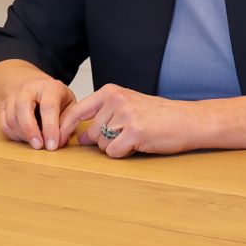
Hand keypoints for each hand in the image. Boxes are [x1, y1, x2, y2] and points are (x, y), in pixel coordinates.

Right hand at [0, 59, 78, 150]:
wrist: (40, 89)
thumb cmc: (58, 101)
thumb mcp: (71, 108)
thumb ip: (68, 124)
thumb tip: (58, 141)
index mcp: (50, 87)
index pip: (48, 106)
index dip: (50, 128)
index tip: (52, 145)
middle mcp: (29, 88)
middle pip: (23, 107)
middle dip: (30, 130)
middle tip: (39, 146)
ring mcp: (14, 96)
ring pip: (11, 117)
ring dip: (22, 135)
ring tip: (35, 143)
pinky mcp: (4, 105)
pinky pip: (4, 124)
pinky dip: (13, 135)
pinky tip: (25, 139)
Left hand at [67, 84, 204, 157]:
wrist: (189, 120)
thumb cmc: (158, 115)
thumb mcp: (127, 106)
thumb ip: (102, 117)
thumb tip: (79, 137)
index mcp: (110, 91)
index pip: (76, 110)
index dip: (64, 127)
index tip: (56, 139)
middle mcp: (115, 100)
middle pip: (91, 133)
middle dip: (104, 140)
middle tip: (127, 134)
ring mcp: (125, 115)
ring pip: (102, 144)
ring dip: (116, 147)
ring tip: (136, 137)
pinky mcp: (135, 132)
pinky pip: (115, 152)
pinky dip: (124, 154)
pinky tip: (139, 144)